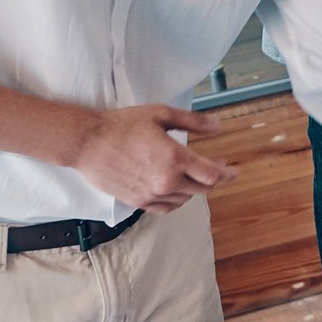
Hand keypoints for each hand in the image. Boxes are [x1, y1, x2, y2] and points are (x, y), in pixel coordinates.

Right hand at [68, 105, 236, 213]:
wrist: (89, 143)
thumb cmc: (123, 125)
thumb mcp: (161, 114)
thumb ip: (193, 121)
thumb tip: (218, 126)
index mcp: (174, 158)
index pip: (211, 174)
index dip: (226, 173)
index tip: (233, 170)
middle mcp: (165, 181)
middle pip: (202, 189)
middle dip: (214, 179)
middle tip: (217, 167)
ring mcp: (151, 194)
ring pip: (185, 198)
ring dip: (194, 188)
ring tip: (195, 174)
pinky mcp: (138, 202)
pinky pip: (167, 207)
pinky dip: (177, 199)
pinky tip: (177, 188)